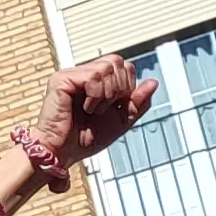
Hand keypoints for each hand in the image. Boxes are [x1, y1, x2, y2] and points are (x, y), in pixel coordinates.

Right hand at [31, 53, 155, 166]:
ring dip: (107, 94)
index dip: (127, 86)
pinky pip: (93, 75)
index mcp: (96, 81)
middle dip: (119, 89)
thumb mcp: (121, 121)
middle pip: (118, 62)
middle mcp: (83, 74)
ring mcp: (71, 75)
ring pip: (108, 67)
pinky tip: (86, 107)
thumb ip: (138, 102)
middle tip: (103, 109)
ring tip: (93, 110)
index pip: (124, 66)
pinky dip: (96, 95)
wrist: (63, 153)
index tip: (114, 107)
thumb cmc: (84, 139)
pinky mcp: (61, 79)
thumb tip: (153, 82)